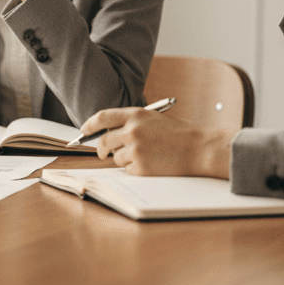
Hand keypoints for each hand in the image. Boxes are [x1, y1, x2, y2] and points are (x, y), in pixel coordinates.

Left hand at [79, 107, 233, 177]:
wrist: (200, 148)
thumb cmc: (180, 133)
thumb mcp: (154, 119)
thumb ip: (132, 123)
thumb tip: (108, 133)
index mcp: (136, 115)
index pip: (102, 117)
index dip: (90, 124)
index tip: (84, 130)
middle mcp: (132, 131)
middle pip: (104, 141)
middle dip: (101, 149)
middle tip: (102, 153)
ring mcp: (135, 149)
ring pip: (116, 157)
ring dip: (124, 159)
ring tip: (146, 156)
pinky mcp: (141, 166)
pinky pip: (127, 170)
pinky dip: (135, 169)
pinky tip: (151, 164)